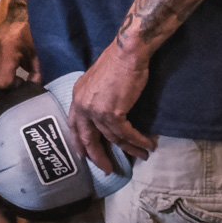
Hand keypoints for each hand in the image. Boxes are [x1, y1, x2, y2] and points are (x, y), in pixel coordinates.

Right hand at [0, 20, 37, 97]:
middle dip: (2, 94)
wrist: (20, 17)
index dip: (13, 89)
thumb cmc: (34, 36)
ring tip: (11, 79)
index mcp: (6, 48)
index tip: (24, 82)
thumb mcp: (40, 56)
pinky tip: (4, 73)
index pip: (0, 83)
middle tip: (16, 86)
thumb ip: (37, 77)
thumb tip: (32, 94)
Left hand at [68, 41, 156, 172]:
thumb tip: (106, 111)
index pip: (74, 124)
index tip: (83, 155)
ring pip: (112, 138)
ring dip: (129, 149)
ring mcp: (96, 110)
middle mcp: (82, 105)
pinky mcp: (112, 113)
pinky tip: (147, 146)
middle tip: (106, 169)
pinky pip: (126, 134)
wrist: (127, 54)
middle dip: (97, 156)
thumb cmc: (117, 63)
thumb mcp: (97, 81)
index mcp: (77, 96)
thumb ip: (96, 97)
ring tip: (141, 156)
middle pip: (87, 138)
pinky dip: (138, 141)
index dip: (79, 141)